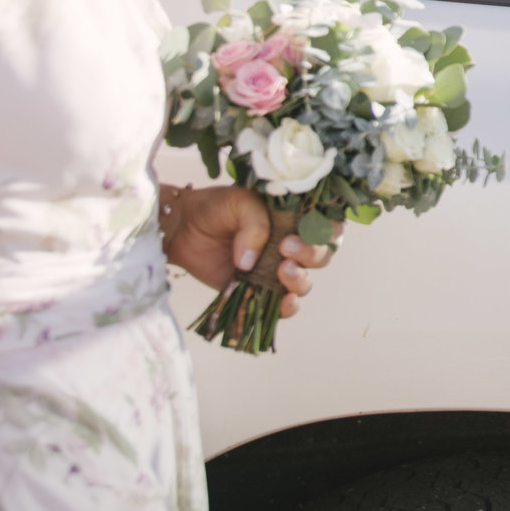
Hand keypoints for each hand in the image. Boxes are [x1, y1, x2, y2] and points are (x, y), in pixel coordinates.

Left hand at [164, 185, 334, 318]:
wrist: (181, 228)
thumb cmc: (214, 208)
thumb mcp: (239, 202)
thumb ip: (255, 225)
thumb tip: (251, 262)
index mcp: (295, 217)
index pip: (327, 226)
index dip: (325, 232)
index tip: (298, 232)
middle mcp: (292, 244)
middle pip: (322, 256)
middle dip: (311, 255)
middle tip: (285, 250)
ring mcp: (276, 269)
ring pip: (305, 282)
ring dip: (300, 280)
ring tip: (281, 272)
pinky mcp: (258, 290)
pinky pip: (281, 305)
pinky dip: (287, 307)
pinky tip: (283, 302)